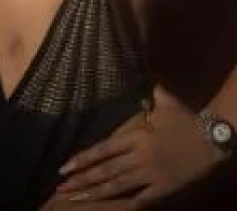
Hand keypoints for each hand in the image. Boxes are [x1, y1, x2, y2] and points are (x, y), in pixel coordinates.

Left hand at [50, 86, 225, 208]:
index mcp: (137, 136)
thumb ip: (150, 91)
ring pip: (118, 187)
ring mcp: (151, 175)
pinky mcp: (163, 188)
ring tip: (75, 200)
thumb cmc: (185, 119)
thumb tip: (142, 73)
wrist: (210, 139)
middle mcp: (140, 158)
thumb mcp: (166, 101)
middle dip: (82, 181)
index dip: (83, 159)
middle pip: (106, 172)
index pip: (103, 150)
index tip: (64, 167)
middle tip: (61, 190)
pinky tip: (111, 210)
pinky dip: (127, 204)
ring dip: (95, 194)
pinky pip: (142, 199)